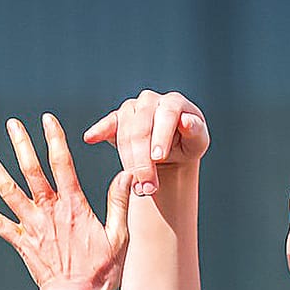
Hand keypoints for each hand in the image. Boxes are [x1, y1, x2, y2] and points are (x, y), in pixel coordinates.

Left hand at [0, 114, 130, 289]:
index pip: (62, 164)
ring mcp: (32, 225)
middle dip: (21, 144)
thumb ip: (119, 203)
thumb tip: (126, 174)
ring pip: (8, 190)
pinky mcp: (21, 242)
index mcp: (73, 205)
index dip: (54, 139)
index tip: (47, 119)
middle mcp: (48, 210)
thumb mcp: (119, 237)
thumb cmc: (100, 272)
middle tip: (11, 123)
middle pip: (31, 170)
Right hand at [82, 90, 208, 195]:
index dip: (161, 136)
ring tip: (138, 188)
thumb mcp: (198, 140)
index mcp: (174, 102)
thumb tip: (186, 121)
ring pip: (125, 133)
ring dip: (129, 163)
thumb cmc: (188, 142)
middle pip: (142, 128)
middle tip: (148, 187)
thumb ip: (195, 130)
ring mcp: (132, 109)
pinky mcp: (117, 119)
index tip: (158, 158)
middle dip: (143, 161)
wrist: (173, 148)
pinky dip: (99, 130)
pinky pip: (108, 124)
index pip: (167, 114)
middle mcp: (151, 101)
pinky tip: (91, 138)